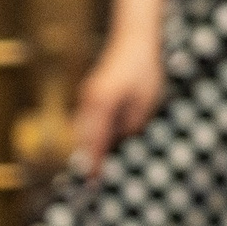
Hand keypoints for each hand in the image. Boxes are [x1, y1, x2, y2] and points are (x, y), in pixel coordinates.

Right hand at [71, 34, 165, 171]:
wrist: (135, 40)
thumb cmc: (144, 70)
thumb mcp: (144, 102)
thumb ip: (130, 124)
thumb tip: (121, 141)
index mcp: (101, 103)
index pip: (95, 140)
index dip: (94, 163)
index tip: (93, 182)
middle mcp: (89, 100)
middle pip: (83, 138)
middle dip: (87, 160)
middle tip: (91, 184)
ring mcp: (87, 96)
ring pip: (82, 130)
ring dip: (86, 149)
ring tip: (91, 173)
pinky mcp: (91, 94)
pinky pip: (86, 120)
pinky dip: (89, 136)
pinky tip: (96, 148)